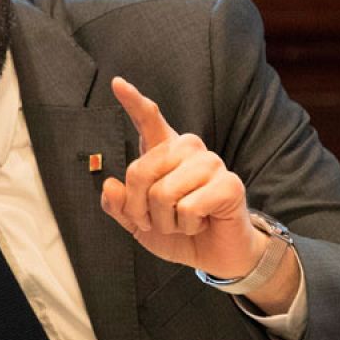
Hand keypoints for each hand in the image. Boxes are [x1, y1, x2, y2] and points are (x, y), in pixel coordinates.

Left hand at [100, 77, 262, 279]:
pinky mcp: (230, 184)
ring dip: (166, 221)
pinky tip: (202, 222)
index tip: (117, 83)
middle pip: (140, 170)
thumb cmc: (177, 231)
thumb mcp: (138, 222)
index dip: (133, 101)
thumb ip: (119, 205)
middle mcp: (188, 150)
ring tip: (182, 221)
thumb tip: (109, 185)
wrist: (213, 255)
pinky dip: (187, 225)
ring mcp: (210, 164)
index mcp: (164, 152)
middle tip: (155, 221)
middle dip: (138, 208)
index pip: (148, 121)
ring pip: (163, 193)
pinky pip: (189, 207)